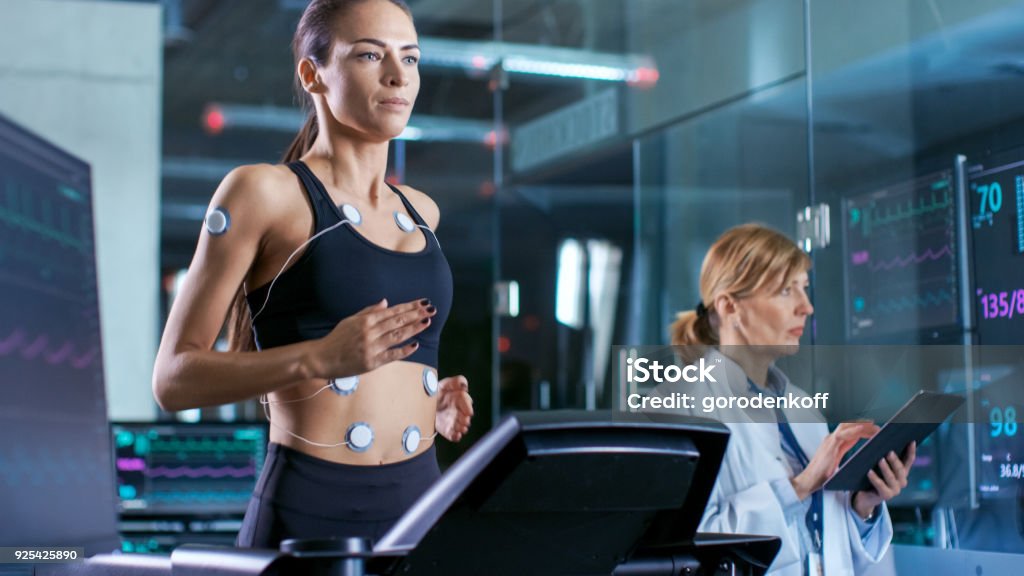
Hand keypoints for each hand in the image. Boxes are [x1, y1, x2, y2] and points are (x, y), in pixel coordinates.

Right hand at [309, 298, 434, 378]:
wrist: (321, 358)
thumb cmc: (336, 338)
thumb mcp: (350, 320)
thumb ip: (369, 311)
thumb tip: (386, 303)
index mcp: (365, 320)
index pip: (392, 311)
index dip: (409, 307)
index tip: (422, 303)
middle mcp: (369, 332)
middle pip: (397, 321)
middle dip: (415, 314)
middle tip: (431, 309)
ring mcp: (371, 347)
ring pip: (397, 336)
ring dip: (413, 329)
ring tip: (427, 322)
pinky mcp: (371, 362)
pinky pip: (391, 355)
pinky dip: (404, 350)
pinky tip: (415, 345)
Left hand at [435, 375, 472, 441]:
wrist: (420, 403)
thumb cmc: (433, 391)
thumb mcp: (442, 384)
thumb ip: (455, 381)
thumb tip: (465, 387)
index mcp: (458, 398)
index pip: (466, 402)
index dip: (468, 407)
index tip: (469, 412)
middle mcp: (457, 410)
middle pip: (465, 416)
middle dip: (466, 419)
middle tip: (465, 421)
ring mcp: (452, 420)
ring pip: (460, 426)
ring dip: (462, 428)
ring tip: (462, 429)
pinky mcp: (446, 429)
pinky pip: (452, 435)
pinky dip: (456, 436)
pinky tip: (457, 436)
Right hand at [791, 421, 879, 499]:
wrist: (809, 480)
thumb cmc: (822, 474)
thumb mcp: (836, 462)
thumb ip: (844, 453)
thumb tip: (859, 453)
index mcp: (834, 443)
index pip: (850, 432)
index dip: (863, 429)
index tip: (875, 430)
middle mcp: (831, 439)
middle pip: (848, 425)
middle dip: (863, 424)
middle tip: (878, 427)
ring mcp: (830, 441)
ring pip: (846, 426)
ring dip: (861, 425)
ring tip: (874, 427)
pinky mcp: (829, 446)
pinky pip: (842, 435)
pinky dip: (853, 430)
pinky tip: (862, 429)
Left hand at [853, 441, 915, 518]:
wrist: (865, 496)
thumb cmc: (872, 476)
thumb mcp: (879, 466)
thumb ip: (883, 456)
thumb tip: (881, 441)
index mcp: (902, 471)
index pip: (909, 460)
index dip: (911, 451)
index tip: (912, 441)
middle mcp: (901, 481)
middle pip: (900, 469)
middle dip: (895, 460)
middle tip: (889, 452)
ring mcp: (895, 489)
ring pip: (891, 477)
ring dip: (886, 468)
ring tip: (880, 460)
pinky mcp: (886, 496)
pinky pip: (881, 486)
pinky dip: (875, 478)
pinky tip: (869, 472)